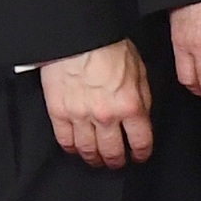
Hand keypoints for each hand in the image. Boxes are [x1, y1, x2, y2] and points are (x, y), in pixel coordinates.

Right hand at [39, 38, 155, 167]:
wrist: (78, 37)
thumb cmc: (110, 48)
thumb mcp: (140, 71)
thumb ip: (141, 98)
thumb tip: (142, 118)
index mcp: (130, 106)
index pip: (140, 141)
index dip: (141, 153)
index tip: (140, 156)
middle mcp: (106, 117)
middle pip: (112, 151)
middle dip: (117, 160)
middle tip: (118, 163)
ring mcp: (80, 116)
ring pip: (88, 149)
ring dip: (94, 158)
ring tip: (97, 160)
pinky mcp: (58, 112)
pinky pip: (64, 139)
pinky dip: (71, 148)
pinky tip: (76, 150)